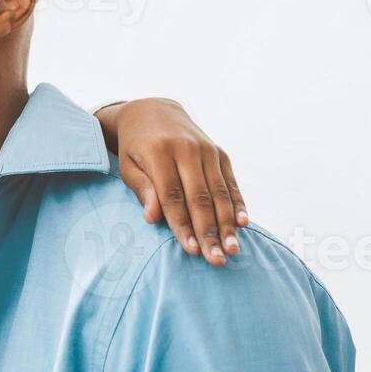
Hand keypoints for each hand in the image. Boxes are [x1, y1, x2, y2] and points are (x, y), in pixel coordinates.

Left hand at [96, 98, 247, 266]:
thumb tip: (153, 218)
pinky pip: (230, 182)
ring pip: (219, 193)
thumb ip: (142, 189)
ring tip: (231, 249)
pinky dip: (238, 203)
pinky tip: (243, 224)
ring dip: (227, 224)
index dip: (183, 225)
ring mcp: (207, 150)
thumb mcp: (128, 165)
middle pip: (200, 198)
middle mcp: (187, 150)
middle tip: (216, 259)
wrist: (154, 111)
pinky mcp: (220, 153)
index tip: (191, 250)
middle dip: (209, 232)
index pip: (172, 196)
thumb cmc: (135, 146)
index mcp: (159, 152)